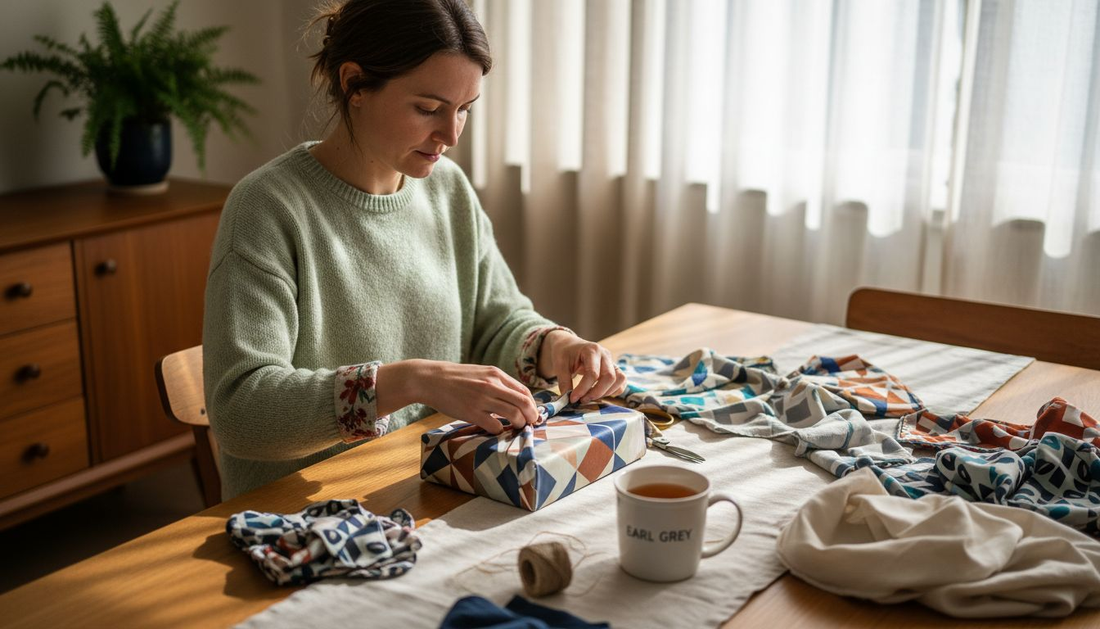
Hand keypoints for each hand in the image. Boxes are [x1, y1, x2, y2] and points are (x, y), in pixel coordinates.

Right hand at [404, 359, 537, 434]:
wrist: (430, 379)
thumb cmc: (456, 378)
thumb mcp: (480, 373)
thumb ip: (497, 383)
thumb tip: (515, 398)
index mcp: (496, 374)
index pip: (524, 392)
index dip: (532, 405)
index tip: (532, 414)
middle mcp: (492, 385)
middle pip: (524, 403)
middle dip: (531, 417)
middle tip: (530, 424)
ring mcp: (482, 399)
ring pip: (513, 415)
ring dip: (519, 424)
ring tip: (516, 427)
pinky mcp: (471, 413)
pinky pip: (495, 426)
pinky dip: (499, 430)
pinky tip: (495, 429)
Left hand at [539, 331, 627, 403]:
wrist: (570, 345)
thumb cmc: (565, 353)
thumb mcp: (559, 365)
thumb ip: (564, 381)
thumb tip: (567, 399)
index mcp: (591, 350)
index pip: (593, 373)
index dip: (583, 389)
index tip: (573, 399)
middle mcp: (605, 355)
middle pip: (609, 377)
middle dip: (596, 393)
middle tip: (582, 400)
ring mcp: (611, 361)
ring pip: (619, 379)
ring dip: (606, 393)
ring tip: (590, 397)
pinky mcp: (614, 369)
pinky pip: (621, 382)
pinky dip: (613, 391)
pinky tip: (599, 394)